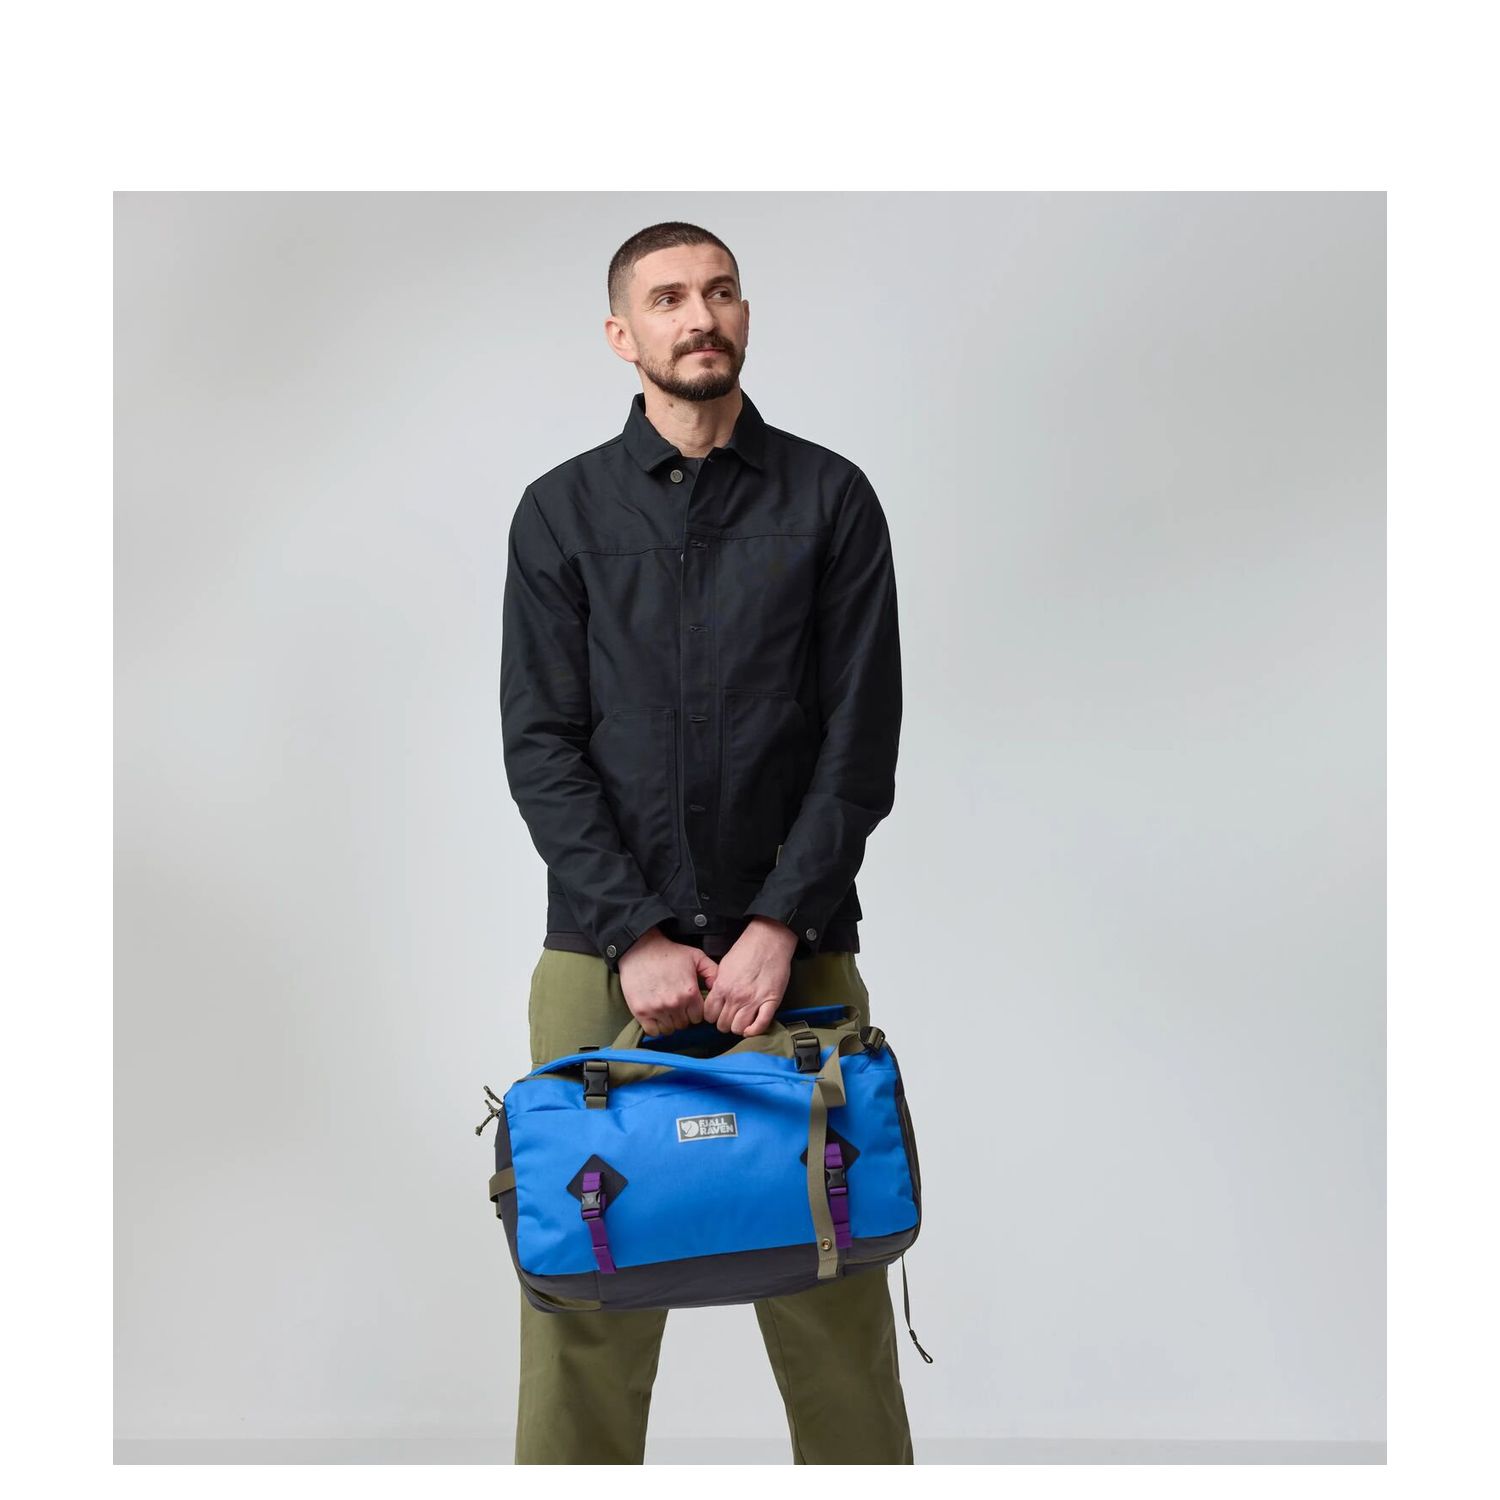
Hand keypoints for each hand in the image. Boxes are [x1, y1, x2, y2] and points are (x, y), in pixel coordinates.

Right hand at [618, 928, 720, 1037]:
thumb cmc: (668, 953)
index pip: (698, 1017)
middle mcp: (675, 1003)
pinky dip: (655, 1027)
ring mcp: (657, 1009)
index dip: (694, 1011)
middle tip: (676, 1006)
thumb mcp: (696, 956)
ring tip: (666, 1010)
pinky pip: (653, 1031)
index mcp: (690, 993)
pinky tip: (656, 1016)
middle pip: (684, 1024)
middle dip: (682, 1016)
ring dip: (669, 1022)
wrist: (640, 950)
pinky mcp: (641, 1011)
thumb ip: (712, 971)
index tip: (688, 1005)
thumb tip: (719, 988)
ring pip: (669, 1029)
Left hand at [701, 918, 798, 1036]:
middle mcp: (736, 997)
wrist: (768, 941)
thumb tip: (714, 998)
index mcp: (722, 987)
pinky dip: (755, 1031)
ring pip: (739, 1028)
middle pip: (723, 1025)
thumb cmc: (747, 950)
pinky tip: (752, 1028)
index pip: (709, 1015)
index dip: (712, 1017)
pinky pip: (760, 1025)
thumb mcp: (724, 966)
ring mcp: (754, 1001)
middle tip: (730, 1017)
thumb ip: (718, 984)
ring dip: (739, 1027)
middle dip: (725, 1023)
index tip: (717, 1014)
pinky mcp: (771, 1001)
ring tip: (741, 1020)